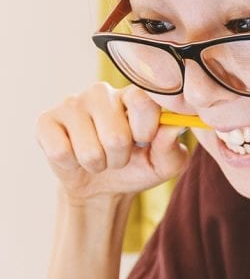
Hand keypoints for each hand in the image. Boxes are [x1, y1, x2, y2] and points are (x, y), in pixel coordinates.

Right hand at [36, 83, 188, 204]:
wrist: (102, 186)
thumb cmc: (138, 167)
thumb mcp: (165, 164)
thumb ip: (172, 148)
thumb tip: (174, 127)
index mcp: (134, 95)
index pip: (142, 100)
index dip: (145, 130)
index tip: (144, 141)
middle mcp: (102, 92)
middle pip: (116, 135)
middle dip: (120, 158)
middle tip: (118, 156)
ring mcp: (71, 103)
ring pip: (89, 150)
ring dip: (98, 164)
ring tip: (99, 157)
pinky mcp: (46, 121)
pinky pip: (61, 152)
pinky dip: (72, 165)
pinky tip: (74, 155)